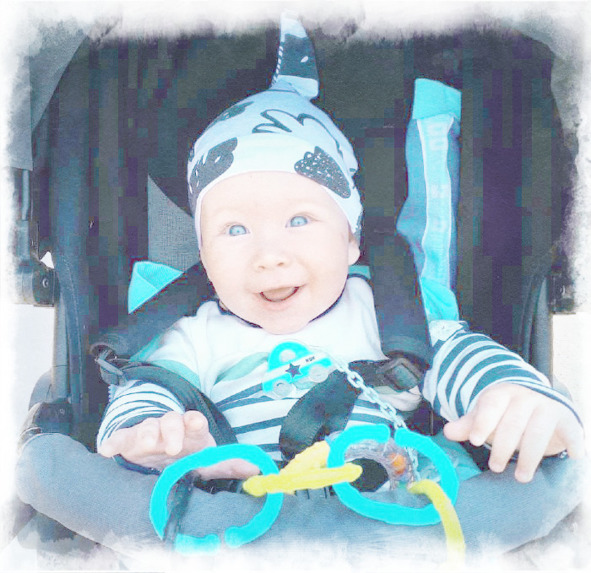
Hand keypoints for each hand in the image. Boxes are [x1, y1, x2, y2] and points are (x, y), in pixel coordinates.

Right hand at [98, 410, 259, 479]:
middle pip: (169, 421)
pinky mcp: (127, 442)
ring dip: (145, 434)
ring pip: (145, 427)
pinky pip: (118, 439)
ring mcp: (147, 433)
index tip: (196, 423)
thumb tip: (257, 469)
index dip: (194, 421)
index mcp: (189, 430)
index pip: (193, 420)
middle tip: (172, 446)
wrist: (157, 449)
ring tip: (145, 445)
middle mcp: (168, 428)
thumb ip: (228, 464)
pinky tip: (106, 450)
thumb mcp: (206, 460)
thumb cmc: (186, 453)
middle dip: (171, 430)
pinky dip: (112, 442)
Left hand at [443, 383, 584, 482]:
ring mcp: (548, 407)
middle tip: (495, 467)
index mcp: (502, 393)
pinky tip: (572, 458)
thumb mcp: (485, 417)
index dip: (483, 423)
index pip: (491, 405)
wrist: (539, 403)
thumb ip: (469, 425)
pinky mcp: (567, 420)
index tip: (475, 442)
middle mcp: (526, 397)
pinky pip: (571, 432)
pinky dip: (573, 444)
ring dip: (529, 457)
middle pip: (513, 422)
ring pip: (538, 432)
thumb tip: (448, 432)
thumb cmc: (506, 415)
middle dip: (503, 447)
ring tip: (521, 478)